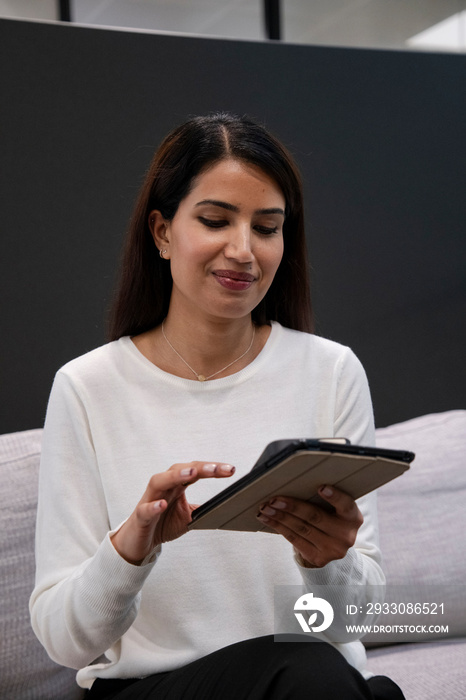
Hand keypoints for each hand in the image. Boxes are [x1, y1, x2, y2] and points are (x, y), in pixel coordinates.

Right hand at [111, 462, 234, 564]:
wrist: (138, 541)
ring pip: (159, 481)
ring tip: (191, 473)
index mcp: (176, 486)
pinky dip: (153, 506)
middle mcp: (163, 488)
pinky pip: (145, 509)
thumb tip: (227, 507)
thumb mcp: (189, 516)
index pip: (195, 471)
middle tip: (216, 469)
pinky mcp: (140, 516)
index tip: (230, 470)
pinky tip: (162, 504)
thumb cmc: (162, 523)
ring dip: (175, 476)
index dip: (212, 469)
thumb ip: (203, 509)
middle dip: (199, 467)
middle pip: (179, 470)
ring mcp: (150, 500)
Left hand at [256, 485, 362, 567]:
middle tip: (275, 499)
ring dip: (280, 517)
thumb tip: (295, 482)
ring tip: (266, 507)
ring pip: (301, 529)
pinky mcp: (318, 558)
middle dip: (292, 507)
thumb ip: (326, 498)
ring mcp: (332, 549)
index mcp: (353, 517)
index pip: (346, 505)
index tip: (321, 487)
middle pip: (315, 517)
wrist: (334, 546)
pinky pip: (294, 539)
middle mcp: (346, 535)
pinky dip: (278, 527)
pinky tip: (268, 518)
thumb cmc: (331, 517)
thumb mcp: (336, 508)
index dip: (334, 496)